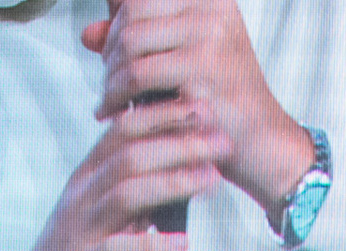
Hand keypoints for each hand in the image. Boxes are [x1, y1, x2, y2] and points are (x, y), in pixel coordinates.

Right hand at [34, 97, 227, 250]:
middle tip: (222, 142)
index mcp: (87, 176)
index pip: (123, 130)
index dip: (164, 115)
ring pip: (126, 194)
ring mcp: (81, 230)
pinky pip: (118, 249)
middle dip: (180, 145)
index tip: (203, 107)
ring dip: (173, 182)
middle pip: (130, 157)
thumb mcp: (99, 202)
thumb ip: (131, 178)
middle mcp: (81, 197)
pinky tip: (182, 242)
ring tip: (211, 179)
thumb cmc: (80, 244)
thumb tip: (184, 149)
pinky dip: (152, 244)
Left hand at [84, 0, 314, 214]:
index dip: (115, 29)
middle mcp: (212, 11)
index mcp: (207, 1)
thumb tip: (88, 33)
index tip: (112, 59)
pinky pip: (136, 77)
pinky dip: (115, 98)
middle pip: (131, 18)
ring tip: (111, 103)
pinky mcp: (202, 71)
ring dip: (110, 79)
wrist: (258, 141)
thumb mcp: (174, 62)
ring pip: (129, 45)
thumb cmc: (214, 101)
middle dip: (109, 55)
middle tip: (109, 86)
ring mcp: (210, 38)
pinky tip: (114, 115)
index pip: (138, 0)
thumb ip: (135, 43)